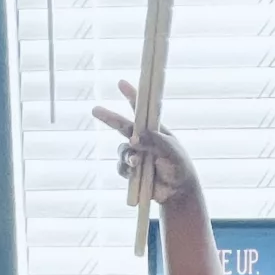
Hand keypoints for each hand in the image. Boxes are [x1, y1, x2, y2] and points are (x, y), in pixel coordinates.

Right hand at [94, 81, 203, 209]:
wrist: (177, 191)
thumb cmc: (179, 167)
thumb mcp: (171, 152)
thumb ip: (154, 142)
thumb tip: (133, 138)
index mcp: (155, 130)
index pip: (143, 110)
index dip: (131, 96)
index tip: (121, 83)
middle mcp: (143, 140)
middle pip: (122, 126)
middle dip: (109, 118)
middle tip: (94, 110)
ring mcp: (135, 154)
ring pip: (122, 150)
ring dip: (127, 156)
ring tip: (136, 162)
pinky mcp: (131, 171)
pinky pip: (121, 167)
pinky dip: (126, 169)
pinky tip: (134, 173)